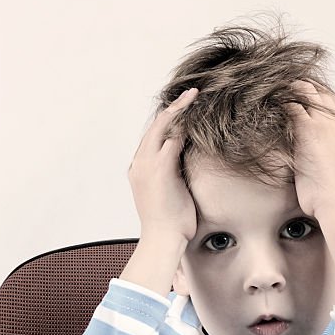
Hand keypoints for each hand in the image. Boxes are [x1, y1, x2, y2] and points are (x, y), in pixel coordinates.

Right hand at [127, 88, 199, 244]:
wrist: (162, 240)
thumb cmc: (170, 224)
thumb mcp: (171, 194)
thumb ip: (175, 176)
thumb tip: (188, 168)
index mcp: (140, 169)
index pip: (153, 137)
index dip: (168, 121)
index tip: (183, 110)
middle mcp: (139, 163)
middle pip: (155, 126)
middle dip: (174, 108)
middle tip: (191, 94)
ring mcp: (147, 164)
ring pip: (162, 126)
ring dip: (179, 109)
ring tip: (194, 96)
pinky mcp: (159, 167)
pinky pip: (171, 135)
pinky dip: (183, 121)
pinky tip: (195, 112)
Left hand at [283, 81, 334, 219]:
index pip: (333, 103)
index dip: (319, 97)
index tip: (306, 96)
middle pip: (319, 94)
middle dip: (303, 89)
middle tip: (286, 88)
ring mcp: (322, 124)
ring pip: (305, 94)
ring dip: (290, 92)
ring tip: (273, 90)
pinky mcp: (307, 130)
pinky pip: (291, 106)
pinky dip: (281, 103)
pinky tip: (269, 103)